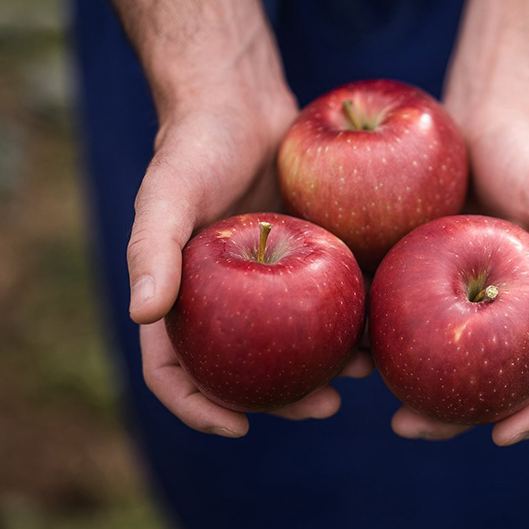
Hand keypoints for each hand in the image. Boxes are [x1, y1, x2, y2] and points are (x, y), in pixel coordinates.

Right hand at [127, 81, 372, 437]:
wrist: (243, 100)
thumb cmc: (194, 144)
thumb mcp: (167, 192)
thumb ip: (151, 249)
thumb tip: (142, 316)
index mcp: (181, 300)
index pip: (176, 372)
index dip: (199, 409)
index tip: (238, 428)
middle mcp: (224, 304)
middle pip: (248, 372)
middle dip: (285, 400)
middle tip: (326, 408)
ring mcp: (269, 287)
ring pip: (298, 345)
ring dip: (330, 367)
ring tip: (368, 371)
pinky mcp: (310, 260)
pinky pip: (330, 301)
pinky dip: (354, 320)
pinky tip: (386, 328)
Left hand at [390, 110, 528, 445]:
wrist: (475, 121)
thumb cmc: (527, 155)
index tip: (502, 436)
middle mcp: (496, 319)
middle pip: (479, 385)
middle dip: (446, 418)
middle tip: (408, 427)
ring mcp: (450, 304)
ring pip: (429, 363)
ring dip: (398, 385)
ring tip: (363, 387)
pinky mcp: (409, 281)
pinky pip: (390, 317)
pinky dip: (371, 335)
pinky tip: (341, 340)